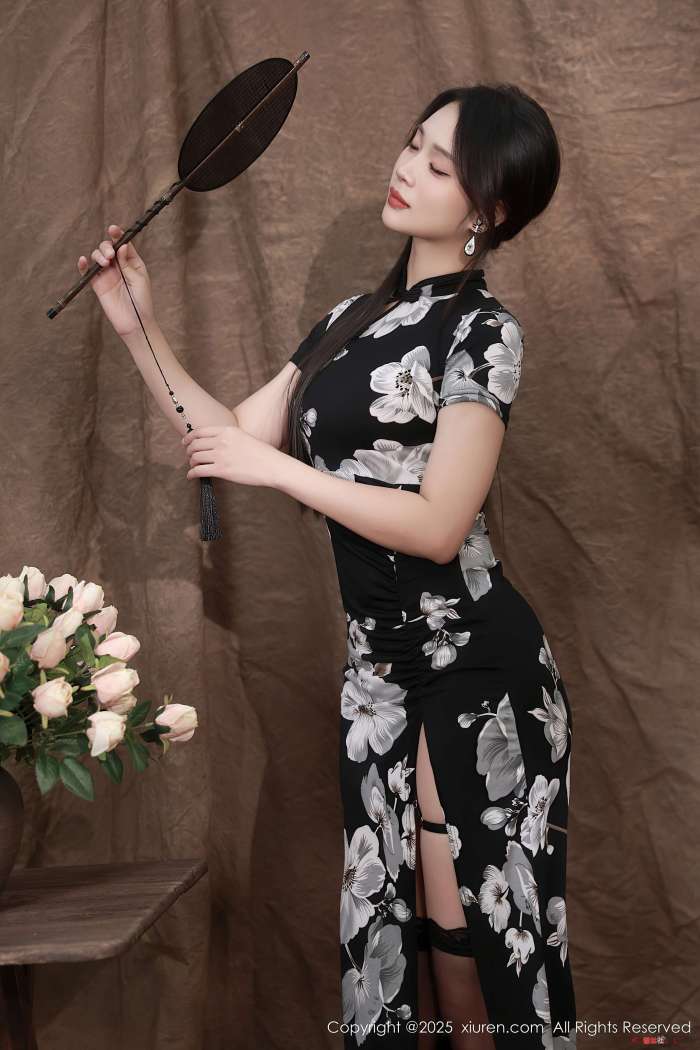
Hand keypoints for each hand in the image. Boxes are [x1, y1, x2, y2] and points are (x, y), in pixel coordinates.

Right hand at [77, 224, 155, 338]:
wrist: (134, 322)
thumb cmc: (141, 301)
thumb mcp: (138, 279)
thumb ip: (128, 263)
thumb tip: (121, 245)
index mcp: (131, 262)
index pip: (122, 243)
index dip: (117, 234)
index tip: (113, 229)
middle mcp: (118, 266)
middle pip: (107, 247)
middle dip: (106, 247)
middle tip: (110, 257)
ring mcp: (107, 274)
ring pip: (97, 256)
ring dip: (98, 255)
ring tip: (105, 263)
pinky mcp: (98, 284)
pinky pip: (87, 271)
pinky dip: (83, 265)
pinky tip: (83, 261)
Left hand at [183, 425, 278, 488]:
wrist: (272, 466)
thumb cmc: (261, 454)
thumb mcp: (243, 437)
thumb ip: (227, 438)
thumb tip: (212, 444)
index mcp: (227, 431)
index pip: (200, 431)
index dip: (189, 438)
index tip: (185, 442)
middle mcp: (222, 441)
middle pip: (195, 444)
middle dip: (189, 451)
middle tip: (189, 456)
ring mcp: (221, 456)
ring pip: (195, 457)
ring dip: (191, 463)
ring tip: (193, 466)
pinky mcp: (222, 470)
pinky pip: (199, 471)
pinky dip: (191, 474)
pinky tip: (191, 476)